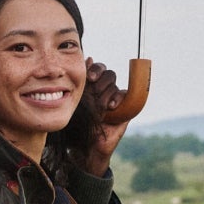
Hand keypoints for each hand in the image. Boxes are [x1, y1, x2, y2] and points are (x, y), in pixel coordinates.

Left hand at [82, 58, 131, 174]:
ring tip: (101, 103)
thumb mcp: (78, 101)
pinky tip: (110, 106)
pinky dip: (118, 98)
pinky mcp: (124, 108)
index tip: (90, 76)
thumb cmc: (80, 124)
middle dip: (101, 79)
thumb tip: (88, 57)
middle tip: (95, 87)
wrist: (87, 145)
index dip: (96, 69)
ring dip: (107, 92)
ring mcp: (115, 99)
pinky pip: (125, 95)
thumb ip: (82, 82)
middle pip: (109, 74)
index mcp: (94, 86)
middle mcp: (105, 90)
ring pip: (115, 85)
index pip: (99, 69)